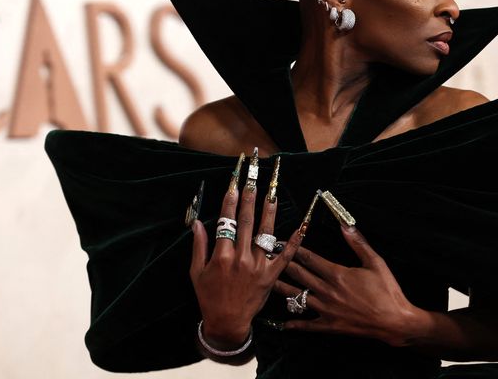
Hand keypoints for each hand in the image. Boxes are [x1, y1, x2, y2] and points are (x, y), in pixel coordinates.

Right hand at [189, 159, 303, 350]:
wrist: (227, 322)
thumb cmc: (209, 296)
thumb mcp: (196, 271)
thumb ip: (198, 246)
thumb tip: (197, 222)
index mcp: (221, 255)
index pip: (226, 219)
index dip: (229, 198)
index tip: (233, 180)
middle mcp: (240, 257)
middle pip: (246, 220)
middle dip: (249, 195)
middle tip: (253, 175)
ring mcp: (258, 266)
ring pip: (265, 232)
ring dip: (269, 209)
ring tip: (273, 190)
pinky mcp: (271, 275)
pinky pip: (284, 255)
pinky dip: (294, 240)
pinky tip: (301, 224)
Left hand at [273, 225, 426, 346]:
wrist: (395, 322)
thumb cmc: (387, 291)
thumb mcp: (375, 262)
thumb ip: (358, 243)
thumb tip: (345, 225)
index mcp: (337, 273)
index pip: (309, 257)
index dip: (293, 248)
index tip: (281, 241)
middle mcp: (327, 290)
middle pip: (298, 274)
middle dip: (282, 263)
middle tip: (266, 256)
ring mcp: (325, 309)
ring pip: (296, 297)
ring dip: (280, 288)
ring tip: (266, 281)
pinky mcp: (329, 325)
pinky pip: (307, 324)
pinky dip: (294, 323)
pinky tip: (282, 323)